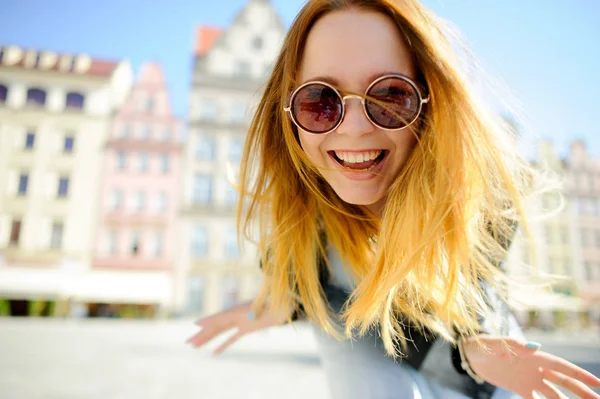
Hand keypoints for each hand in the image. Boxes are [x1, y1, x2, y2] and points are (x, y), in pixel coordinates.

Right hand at [186, 300, 287, 353]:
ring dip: (208, 339)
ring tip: (195, 346)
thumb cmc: (277, 300)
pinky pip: (232, 337)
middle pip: (217, 326)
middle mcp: (237, 315)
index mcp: (239, 309)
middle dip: (203, 334)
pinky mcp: (247, 328)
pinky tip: (214, 352)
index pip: (221, 317)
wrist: (285, 303)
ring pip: (221, 332)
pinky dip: (223, 344)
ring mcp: (240, 322)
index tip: (196, 325)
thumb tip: (250, 317)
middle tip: (189, 343)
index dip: (208, 321)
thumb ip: (257, 309)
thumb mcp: (267, 302)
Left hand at [462, 335, 599, 398]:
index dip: (581, 376)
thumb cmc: (484, 345)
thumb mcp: (497, 344)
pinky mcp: (520, 388)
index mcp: (535, 357)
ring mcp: (529, 379)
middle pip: (564, 382)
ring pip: (554, 393)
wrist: (470, 354)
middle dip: (581, 392)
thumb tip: (535, 346)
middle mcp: (536, 368)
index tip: (598, 384)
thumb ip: (515, 345)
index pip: (563, 367)